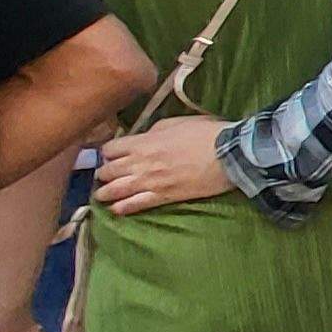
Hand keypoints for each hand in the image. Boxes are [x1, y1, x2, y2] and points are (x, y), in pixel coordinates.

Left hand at [95, 117, 230, 216]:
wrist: (230, 154)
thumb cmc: (207, 133)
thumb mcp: (176, 122)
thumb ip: (154, 132)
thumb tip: (144, 139)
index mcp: (143, 142)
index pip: (110, 149)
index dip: (108, 152)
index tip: (111, 155)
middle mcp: (140, 163)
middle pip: (108, 171)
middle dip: (103, 173)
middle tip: (105, 176)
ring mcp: (150, 182)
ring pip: (116, 190)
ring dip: (105, 193)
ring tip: (102, 195)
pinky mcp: (163, 197)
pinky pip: (135, 205)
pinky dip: (121, 208)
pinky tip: (115, 210)